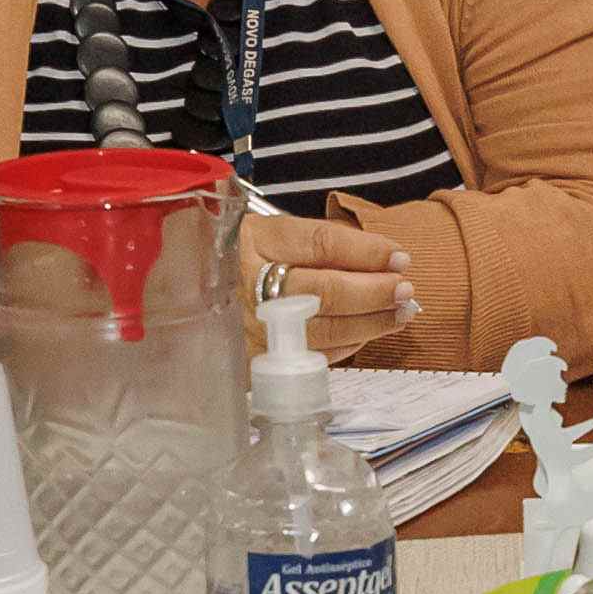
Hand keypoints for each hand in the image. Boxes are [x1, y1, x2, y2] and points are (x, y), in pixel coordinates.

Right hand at [243, 211, 417, 358]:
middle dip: (375, 292)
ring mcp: (248, 325)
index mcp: (256, 239)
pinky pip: (309, 356)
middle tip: (405, 290)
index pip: (322, 244)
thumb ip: (326, 245)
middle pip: (324, 290)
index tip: (400, 257)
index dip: (367, 252)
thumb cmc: (246, 257)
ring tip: (400, 313)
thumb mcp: (276, 235)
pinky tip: (367, 332)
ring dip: (370, 323)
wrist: (187, 289)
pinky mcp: (251, 358)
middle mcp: (248, 283)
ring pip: (322, 329)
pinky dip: (346, 345)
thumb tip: (387, 261)